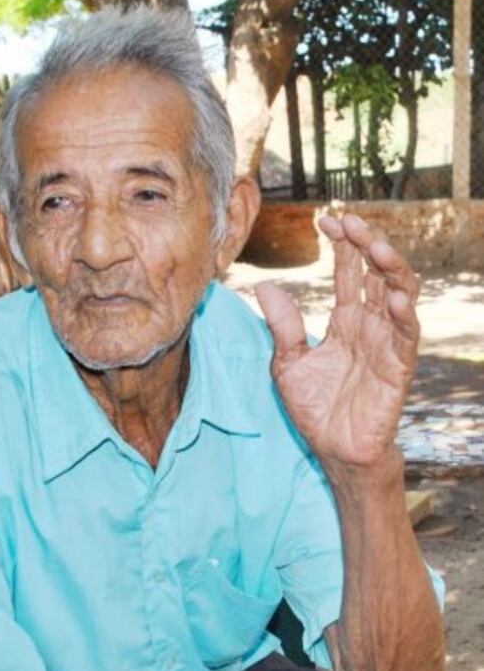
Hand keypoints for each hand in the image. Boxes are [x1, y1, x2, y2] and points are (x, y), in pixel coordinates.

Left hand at [255, 214, 420, 469]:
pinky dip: (401, 312)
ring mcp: (387, 342)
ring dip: (390, 267)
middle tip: (350, 223)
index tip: (325, 220)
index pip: (349, 271)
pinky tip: (390, 294)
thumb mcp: (287, 364)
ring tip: (375, 246)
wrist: (334, 450)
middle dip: (367, 244)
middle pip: (376, 272)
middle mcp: (370, 324)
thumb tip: (265, 285)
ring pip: (399, 293)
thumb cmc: (315, 409)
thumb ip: (283, 326)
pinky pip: (406, 333)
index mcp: (346, 320)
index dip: (342, 244)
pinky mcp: (398, 366)